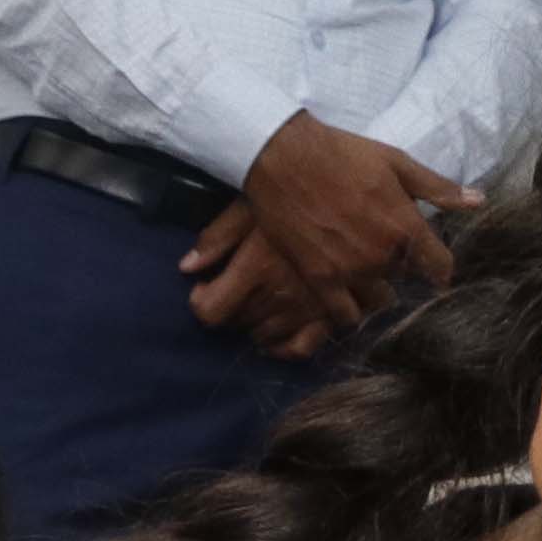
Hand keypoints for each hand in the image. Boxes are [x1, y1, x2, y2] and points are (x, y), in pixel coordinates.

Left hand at [176, 207, 351, 353]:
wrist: (355, 192)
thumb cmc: (297, 192)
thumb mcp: (251, 204)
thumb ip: (218, 236)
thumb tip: (186, 266)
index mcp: (256, 267)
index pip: (210, 310)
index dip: (201, 300)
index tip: (205, 286)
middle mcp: (280, 295)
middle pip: (237, 321)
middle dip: (230, 307)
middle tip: (235, 287)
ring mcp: (307, 309)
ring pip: (265, 335)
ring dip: (255, 322)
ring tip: (260, 301)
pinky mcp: (333, 314)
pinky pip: (301, 348)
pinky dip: (285, 347)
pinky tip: (279, 335)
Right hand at [237, 112, 472, 311]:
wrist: (285, 157)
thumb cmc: (342, 154)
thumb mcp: (396, 163)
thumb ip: (438, 188)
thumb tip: (479, 201)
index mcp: (406, 227)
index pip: (440, 267)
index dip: (437, 267)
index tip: (430, 265)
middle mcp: (382, 255)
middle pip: (405, 281)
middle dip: (399, 270)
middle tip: (383, 254)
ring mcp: (350, 271)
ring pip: (377, 301)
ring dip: (375, 292)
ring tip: (364, 276)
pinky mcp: (319, 279)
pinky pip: (343, 315)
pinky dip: (348, 311)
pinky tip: (344, 296)